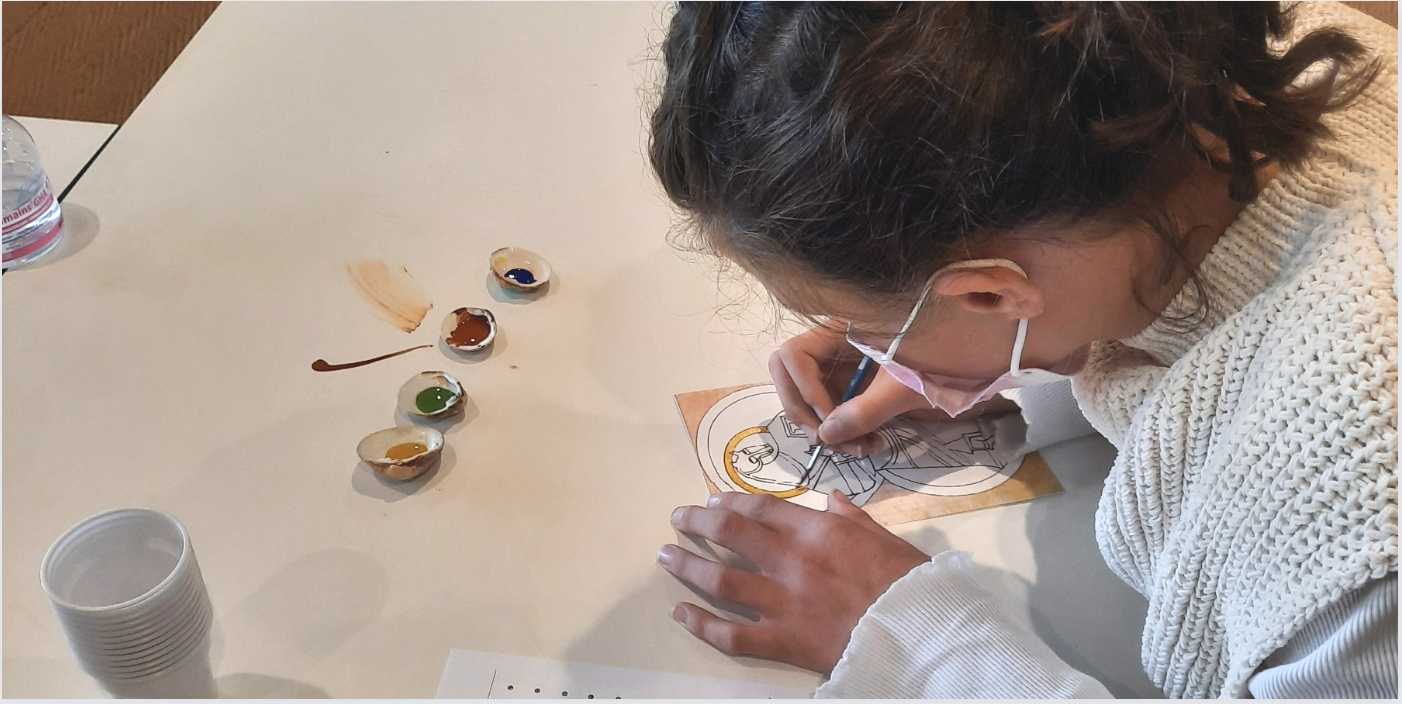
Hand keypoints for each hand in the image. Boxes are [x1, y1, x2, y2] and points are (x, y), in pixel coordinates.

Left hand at [658, 491, 928, 674]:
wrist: (919, 631)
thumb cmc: (907, 582)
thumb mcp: (882, 536)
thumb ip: (851, 517)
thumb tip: (831, 500)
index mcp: (817, 530)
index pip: (760, 508)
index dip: (730, 502)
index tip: (712, 501)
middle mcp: (792, 560)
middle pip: (731, 534)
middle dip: (697, 523)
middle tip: (677, 518)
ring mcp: (783, 601)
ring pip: (721, 580)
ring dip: (688, 565)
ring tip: (665, 555)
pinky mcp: (783, 640)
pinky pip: (732, 633)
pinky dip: (701, 623)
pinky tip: (681, 613)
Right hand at [769, 326, 931, 456]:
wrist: (974, 363)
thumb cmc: (942, 361)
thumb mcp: (903, 386)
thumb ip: (865, 411)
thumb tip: (826, 436)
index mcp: (841, 330)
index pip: (793, 355)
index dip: (803, 388)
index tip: (829, 417)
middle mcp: (834, 346)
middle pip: (790, 378)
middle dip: (804, 413)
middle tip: (827, 440)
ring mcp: (843, 368)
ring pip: (810, 400)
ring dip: (828, 431)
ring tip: (860, 449)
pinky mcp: (855, 388)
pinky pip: (833, 413)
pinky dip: (845, 433)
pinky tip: (869, 445)